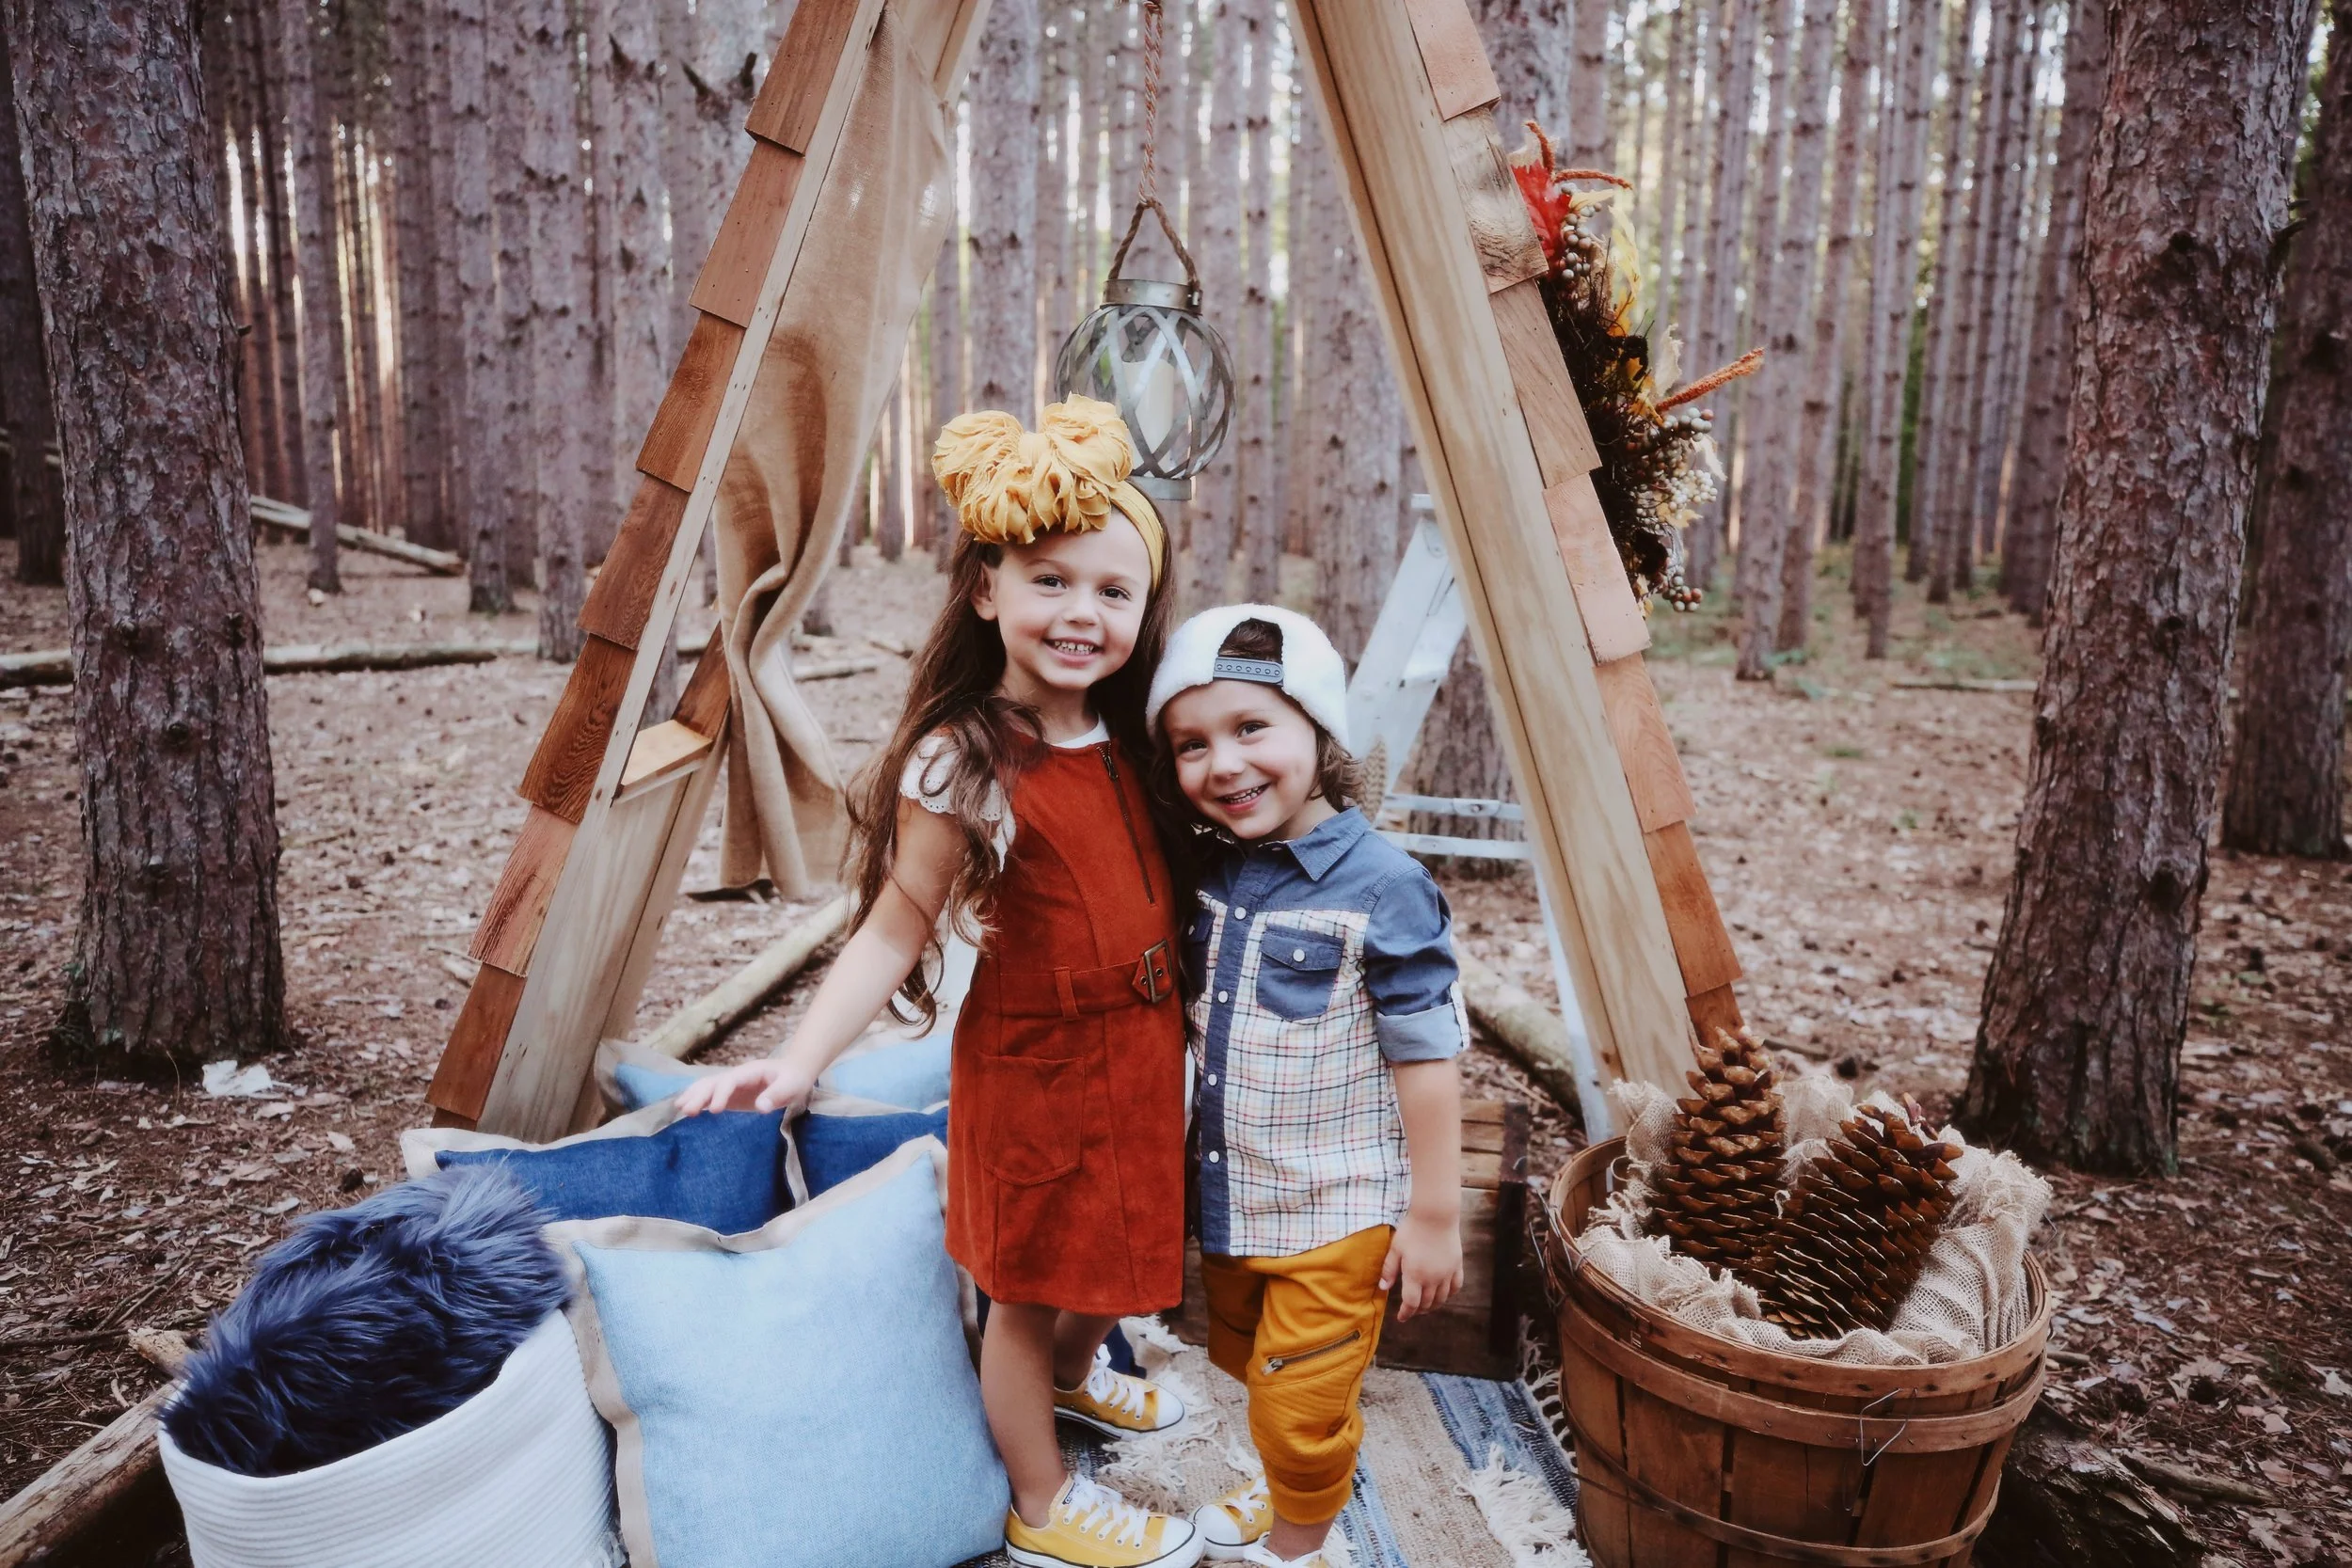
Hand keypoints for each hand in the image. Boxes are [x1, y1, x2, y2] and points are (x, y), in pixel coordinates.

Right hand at [671, 1056, 814, 1116]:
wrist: (794, 1073)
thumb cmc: (794, 1079)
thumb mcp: (791, 1086)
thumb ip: (777, 1095)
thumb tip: (761, 1108)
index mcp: (750, 1072)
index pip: (731, 1081)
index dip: (721, 1094)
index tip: (715, 1110)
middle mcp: (737, 1076)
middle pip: (713, 1082)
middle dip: (699, 1095)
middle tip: (687, 1110)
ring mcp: (732, 1085)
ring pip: (707, 1086)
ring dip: (693, 1095)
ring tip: (679, 1108)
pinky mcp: (730, 1095)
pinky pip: (710, 1095)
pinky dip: (697, 1099)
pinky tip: (684, 1108)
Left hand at [1379, 1208, 1462, 1321]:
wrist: (1435, 1215)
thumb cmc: (1412, 1230)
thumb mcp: (1395, 1249)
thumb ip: (1389, 1270)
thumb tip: (1383, 1288)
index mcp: (1415, 1276)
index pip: (1411, 1303)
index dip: (1406, 1313)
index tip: (1401, 1318)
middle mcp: (1433, 1279)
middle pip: (1427, 1303)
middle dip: (1418, 1310)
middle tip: (1412, 1310)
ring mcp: (1447, 1273)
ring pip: (1442, 1298)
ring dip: (1433, 1305)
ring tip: (1426, 1306)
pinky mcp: (1457, 1266)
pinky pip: (1456, 1287)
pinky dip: (1449, 1295)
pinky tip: (1443, 1294)